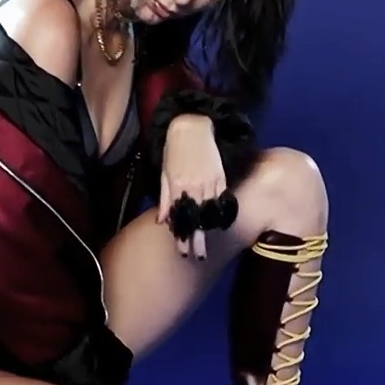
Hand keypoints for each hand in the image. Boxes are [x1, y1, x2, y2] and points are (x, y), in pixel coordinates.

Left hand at [156, 114, 225, 259]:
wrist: (192, 128)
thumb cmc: (174, 150)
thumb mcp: (164, 173)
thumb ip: (164, 197)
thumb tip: (162, 221)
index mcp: (178, 186)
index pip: (180, 217)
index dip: (181, 236)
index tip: (182, 252)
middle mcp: (194, 187)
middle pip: (196, 219)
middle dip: (196, 240)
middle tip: (197, 257)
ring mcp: (210, 183)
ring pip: (209, 212)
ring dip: (207, 232)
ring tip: (207, 249)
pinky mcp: (221, 177)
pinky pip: (222, 200)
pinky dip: (220, 214)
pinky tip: (219, 226)